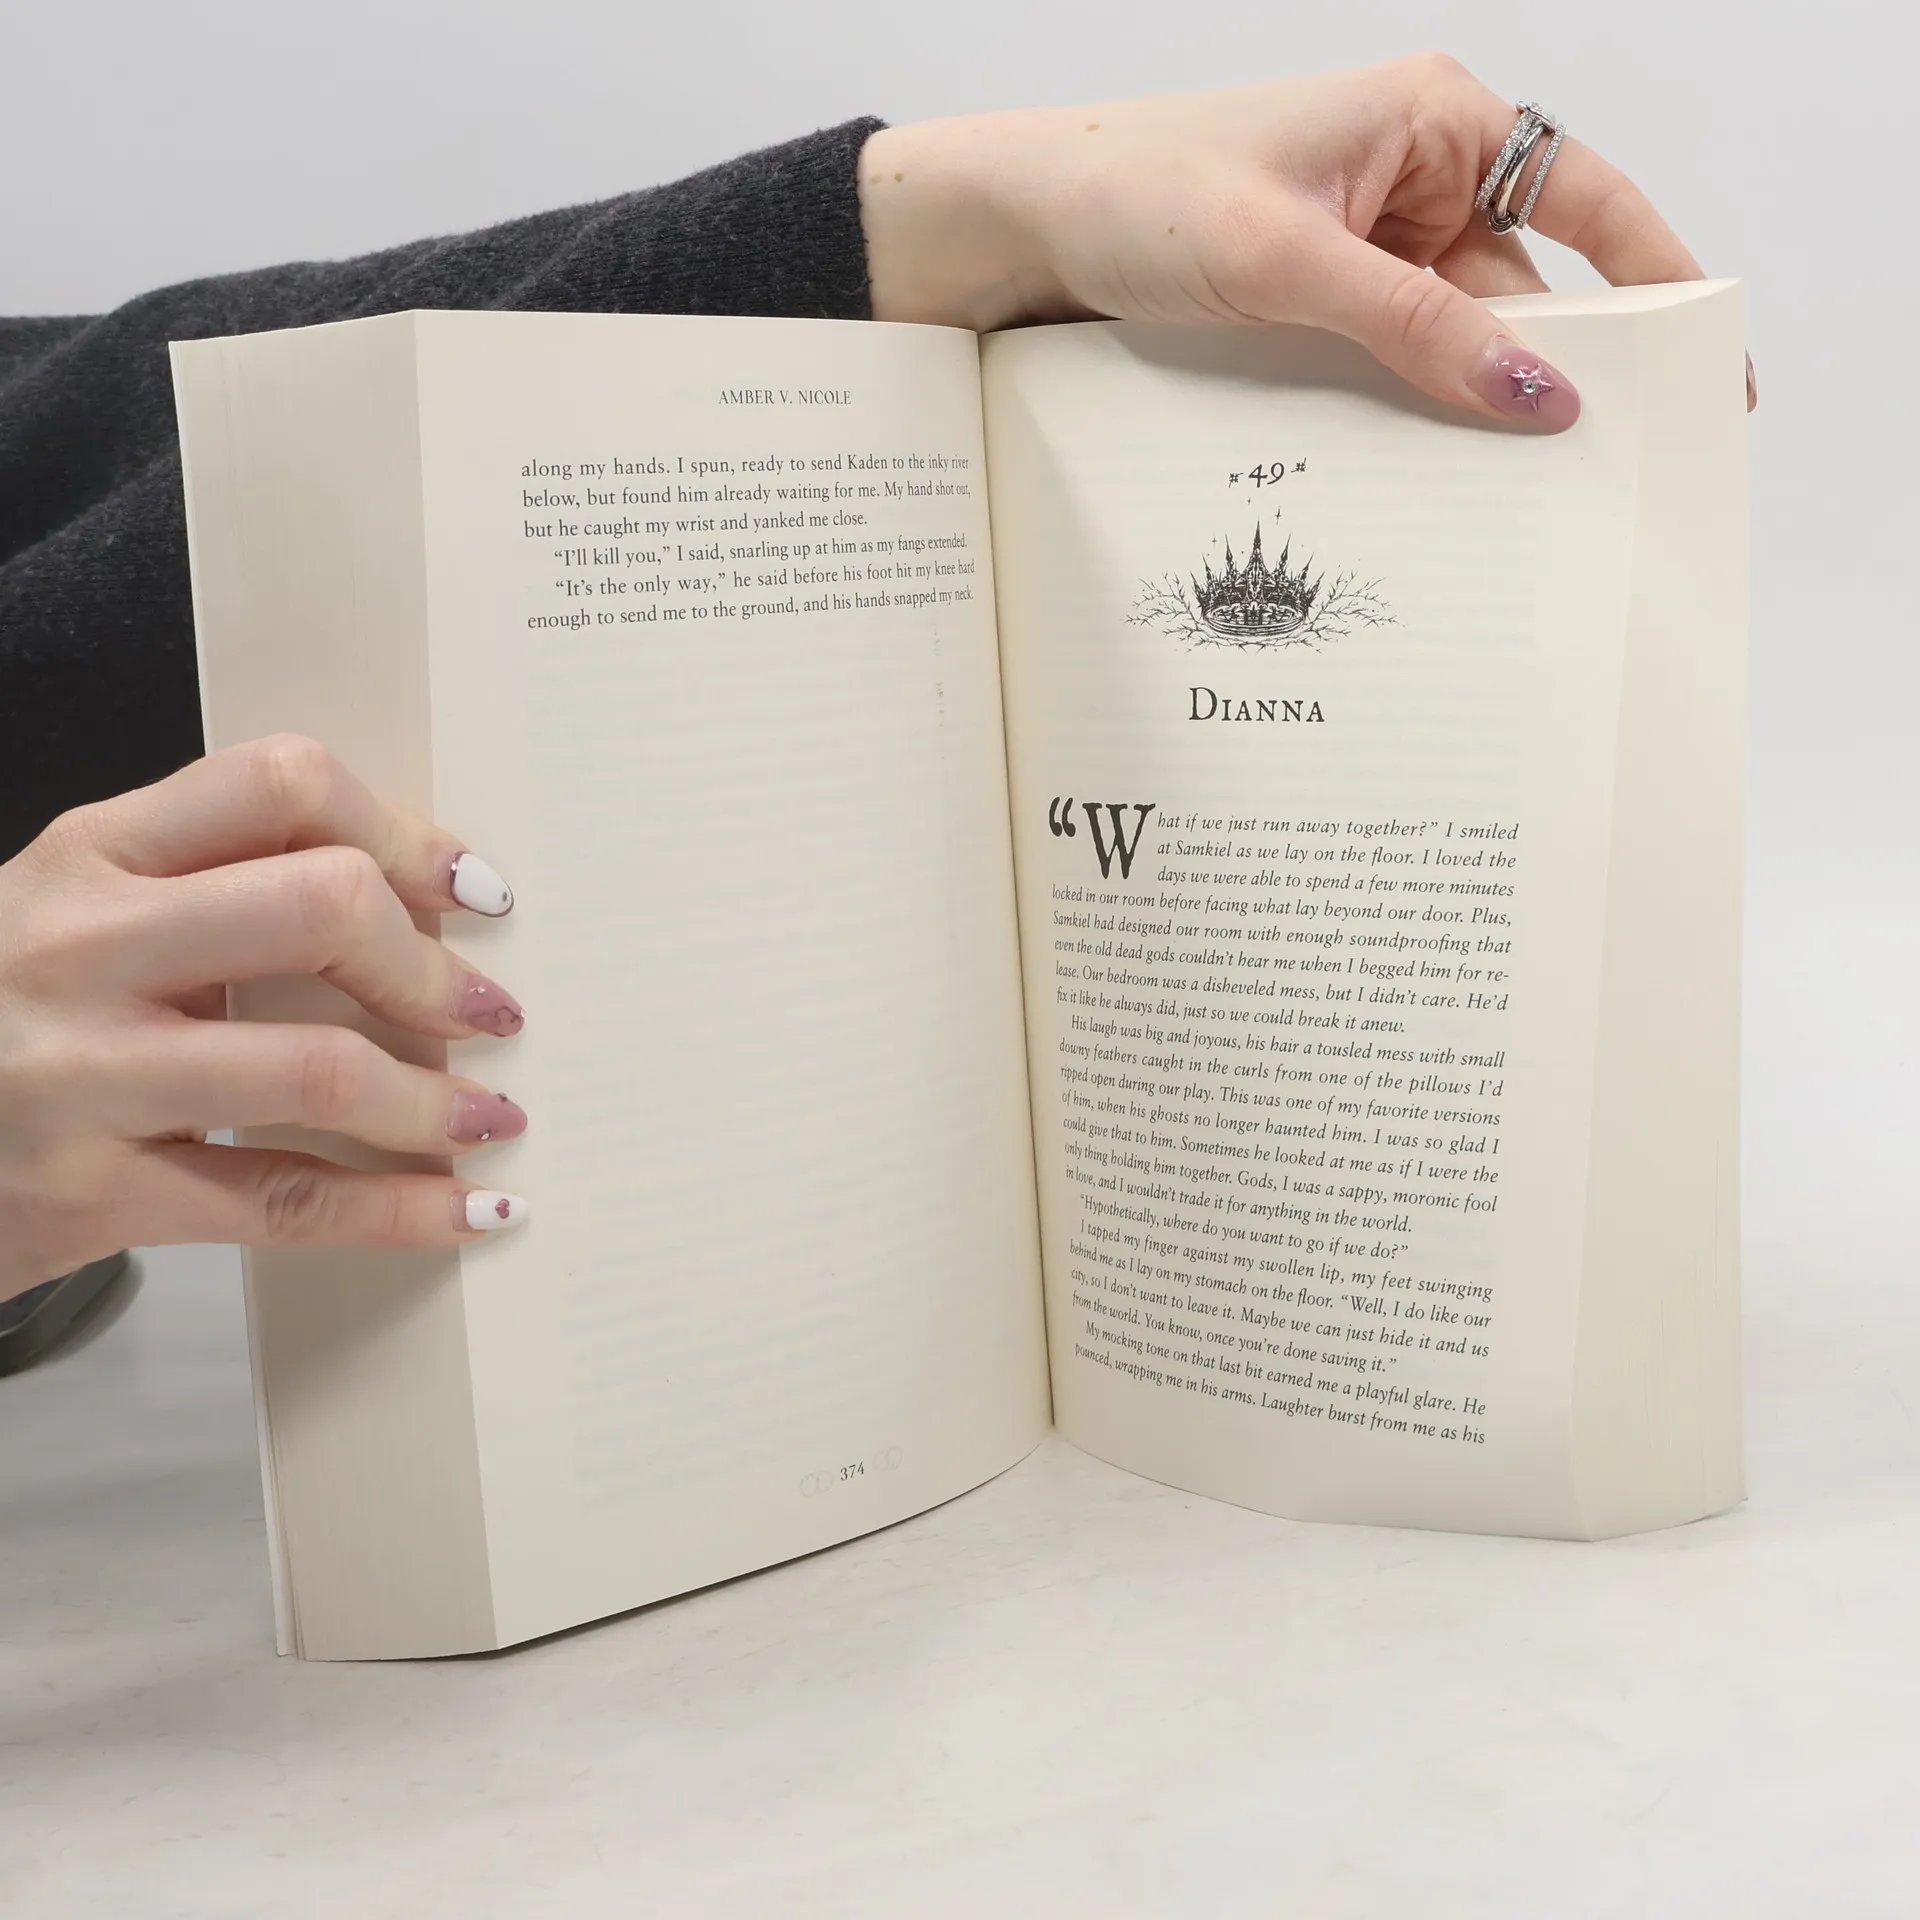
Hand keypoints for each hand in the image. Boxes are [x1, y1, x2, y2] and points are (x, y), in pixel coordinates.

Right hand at [0, 736, 528, 1300]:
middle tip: (487, 1012)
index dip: (405, 832)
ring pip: (318, 1069)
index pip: (281, 783)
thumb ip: (212, 888)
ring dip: (437, 1102)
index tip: (472, 890)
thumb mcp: (80, 916)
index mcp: (91, 855)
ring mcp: (80, 1074)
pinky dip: (400, 1210)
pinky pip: (285, 1200)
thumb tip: (416, 904)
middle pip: (320, 908)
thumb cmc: (4, 1015)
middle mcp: (80, 947)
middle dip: (433, 969)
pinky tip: (470, 1207)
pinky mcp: (89, 1194)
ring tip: (490, 1116)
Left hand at [861, 54, 1754, 427]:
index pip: (1585, 197)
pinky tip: (1422, 467)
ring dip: (1468, 403)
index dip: (1658, 276)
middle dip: (1554, 368)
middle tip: (1603, 462)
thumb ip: (1416, 328)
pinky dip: (1408, 409)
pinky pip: (1394, 360)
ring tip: (1510, 489)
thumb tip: (1534, 392)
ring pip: (1455, 336)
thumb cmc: (1140, 192)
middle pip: (1523, 285)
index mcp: (1433, 120)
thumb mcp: (1289, 262)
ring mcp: (1367, 242)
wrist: (1024, 225)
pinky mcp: (1321, 299)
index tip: (1707, 354)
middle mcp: (1414, 175)